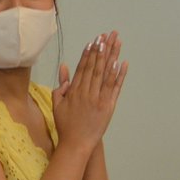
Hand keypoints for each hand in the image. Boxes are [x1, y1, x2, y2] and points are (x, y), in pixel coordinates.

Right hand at [51, 30, 127, 153]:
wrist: (76, 144)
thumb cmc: (65, 125)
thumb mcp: (57, 104)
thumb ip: (61, 86)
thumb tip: (64, 67)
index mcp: (74, 91)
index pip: (82, 67)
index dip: (89, 53)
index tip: (93, 41)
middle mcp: (87, 92)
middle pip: (95, 67)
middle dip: (101, 49)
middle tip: (107, 35)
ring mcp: (98, 99)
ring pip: (105, 74)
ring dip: (111, 57)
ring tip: (116, 43)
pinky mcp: (108, 106)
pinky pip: (114, 88)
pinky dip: (119, 75)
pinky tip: (122, 63)